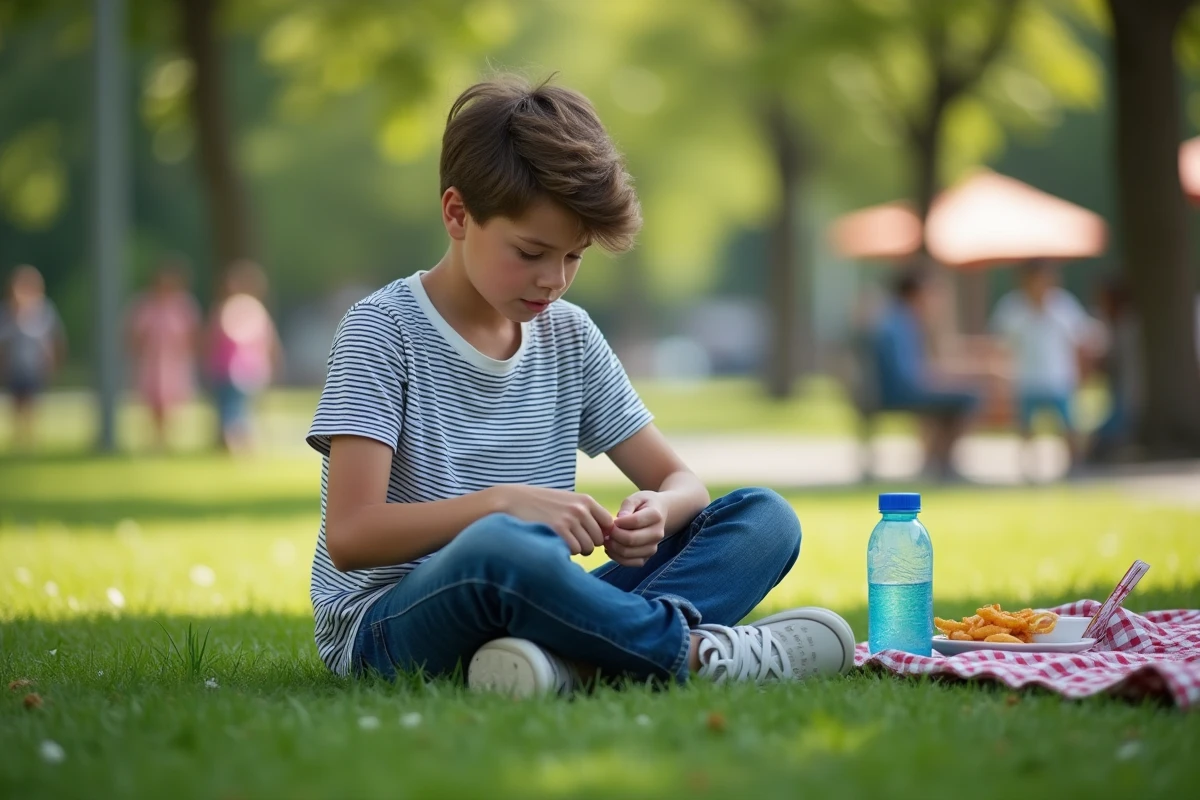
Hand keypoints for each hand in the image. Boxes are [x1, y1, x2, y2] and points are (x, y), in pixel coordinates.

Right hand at [491, 485, 613, 555]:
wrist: (512, 500)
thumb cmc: (540, 504)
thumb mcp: (566, 502)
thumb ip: (586, 514)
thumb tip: (606, 536)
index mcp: (586, 500)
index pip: (608, 524)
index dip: (598, 533)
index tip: (585, 535)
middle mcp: (581, 509)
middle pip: (598, 539)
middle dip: (586, 543)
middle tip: (569, 540)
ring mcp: (571, 520)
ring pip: (587, 548)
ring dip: (576, 549)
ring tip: (560, 540)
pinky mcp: (559, 531)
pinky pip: (574, 551)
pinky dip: (565, 551)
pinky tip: (554, 543)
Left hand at [604, 490, 666, 567]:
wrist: (659, 514)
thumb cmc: (644, 504)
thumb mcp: (636, 498)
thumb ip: (627, 506)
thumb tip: (620, 519)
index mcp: (655, 516)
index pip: (634, 522)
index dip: (618, 522)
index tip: (611, 521)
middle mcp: (657, 534)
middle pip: (631, 539)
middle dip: (613, 535)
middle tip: (605, 531)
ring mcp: (653, 548)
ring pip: (628, 553)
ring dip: (613, 547)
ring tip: (606, 539)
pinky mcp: (647, 558)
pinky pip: (630, 563)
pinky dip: (616, 558)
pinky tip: (611, 549)